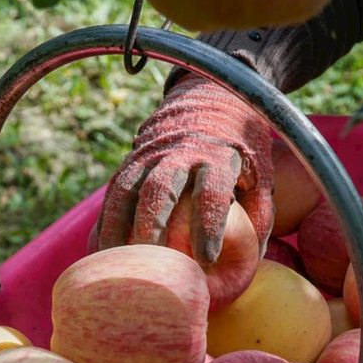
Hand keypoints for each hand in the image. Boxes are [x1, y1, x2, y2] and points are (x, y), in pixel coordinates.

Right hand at [95, 74, 274, 263]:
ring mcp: (151, 154)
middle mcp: (181, 152)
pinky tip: (100, 250)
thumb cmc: (241, 150)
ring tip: (115, 263)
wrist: (213, 99)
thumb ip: (259, 213)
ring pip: (127, 189)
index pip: (212, 191)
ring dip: (117, 226)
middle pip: (159, 188)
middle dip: (152, 225)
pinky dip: (105, 221)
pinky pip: (113, 192)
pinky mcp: (132, 160)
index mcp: (218, 156)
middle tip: (151, 262)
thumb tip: (254, 258)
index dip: (209, 226)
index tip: (207, 259)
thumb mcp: (261, 174)